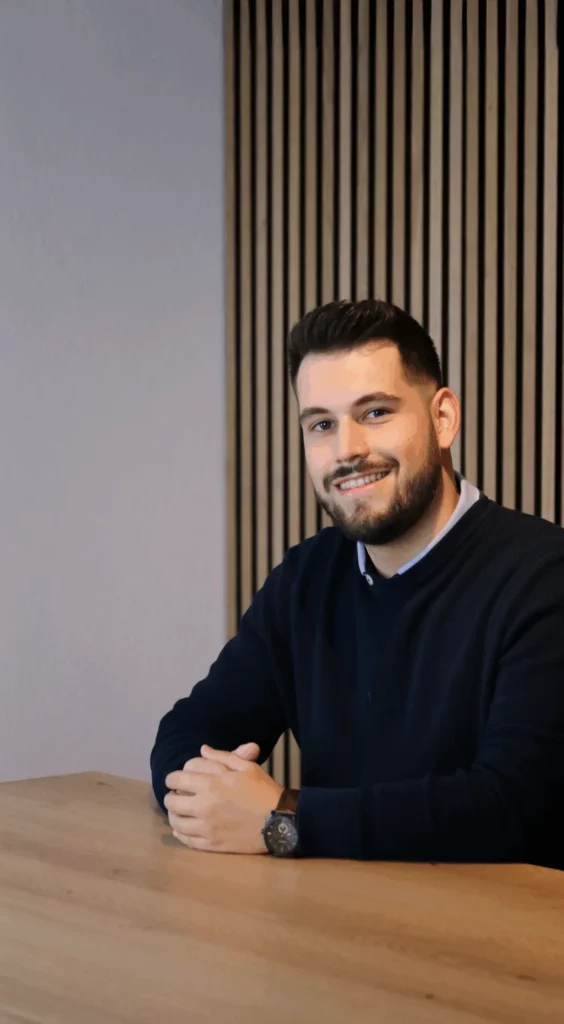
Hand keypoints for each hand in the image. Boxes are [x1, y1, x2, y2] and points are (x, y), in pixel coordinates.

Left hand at [164, 745, 283, 854]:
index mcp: (211, 784)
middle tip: (178, 794)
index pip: (177, 778)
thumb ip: (222, 756)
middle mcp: (204, 806)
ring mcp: (206, 828)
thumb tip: (202, 750)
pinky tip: (183, 828)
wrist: (280, 821)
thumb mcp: (246, 767)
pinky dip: (180, 833)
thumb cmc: (263, 790)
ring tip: (180, 811)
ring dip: (174, 814)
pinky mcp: (211, 845)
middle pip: (171, 801)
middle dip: (172, 794)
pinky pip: (186, 840)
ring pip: (175, 822)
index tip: (177, 779)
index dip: (173, 777)